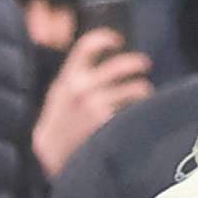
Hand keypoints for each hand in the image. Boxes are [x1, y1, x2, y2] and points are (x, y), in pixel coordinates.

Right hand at [30, 31, 153, 180]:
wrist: (52, 158)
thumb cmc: (58, 130)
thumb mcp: (58, 99)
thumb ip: (74, 81)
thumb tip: (96, 65)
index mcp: (67, 79)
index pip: (86, 47)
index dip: (104, 39)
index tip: (117, 41)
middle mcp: (82, 88)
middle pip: (119, 65)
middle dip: (136, 62)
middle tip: (145, 64)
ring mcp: (96, 105)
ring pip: (136, 88)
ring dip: (144, 90)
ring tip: (144, 95)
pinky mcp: (109, 123)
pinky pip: (136, 110)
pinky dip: (142, 111)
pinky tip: (139, 117)